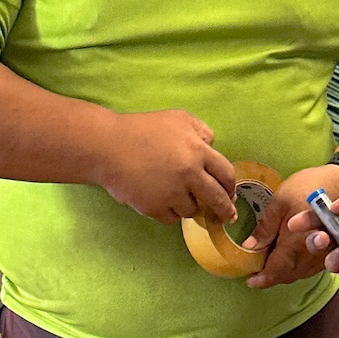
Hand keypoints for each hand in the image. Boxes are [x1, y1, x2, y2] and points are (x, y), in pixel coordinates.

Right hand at [96, 111, 235, 225]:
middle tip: (227, 216)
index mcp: (197, 151)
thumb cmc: (142, 130)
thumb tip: (212, 147)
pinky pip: (172, 218)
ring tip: (176, 195)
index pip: (226, 174)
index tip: (231, 194)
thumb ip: (201, 131)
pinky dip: (169, 211)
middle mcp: (189, 174)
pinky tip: (160, 199)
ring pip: (193, 210)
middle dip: (224, 210)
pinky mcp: (155, 208)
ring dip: (189, 205)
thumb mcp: (178, 118)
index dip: (230, 186)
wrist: (107, 147)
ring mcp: (172, 193)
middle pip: (217, 199)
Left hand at [244, 163, 338, 287]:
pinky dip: (297, 267)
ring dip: (284, 273)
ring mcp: (323, 254)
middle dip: (271, 277)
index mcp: (296, 245)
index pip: (276, 271)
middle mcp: (311, 255)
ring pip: (299, 273)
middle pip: (287, 276)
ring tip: (271, 266)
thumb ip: (265, 228)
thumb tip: (250, 247)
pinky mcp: (330, 251)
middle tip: (257, 274)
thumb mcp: (279, 202)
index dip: (262, 279)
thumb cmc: (310, 186)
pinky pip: (310, 267)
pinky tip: (289, 258)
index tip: (250, 281)